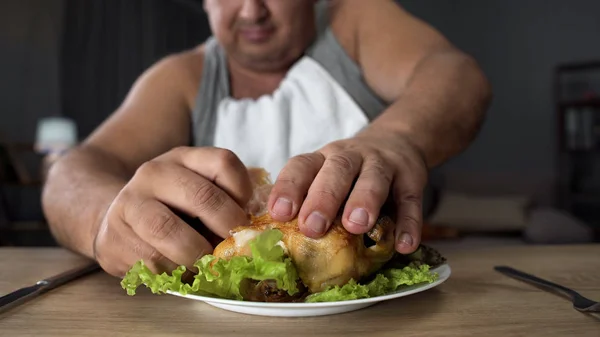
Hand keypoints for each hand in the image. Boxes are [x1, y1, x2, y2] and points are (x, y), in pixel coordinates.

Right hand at [93, 147, 252, 276]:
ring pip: (167, 229)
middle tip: (235, 245)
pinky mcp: (113, 237)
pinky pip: (149, 258)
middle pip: (202, 195)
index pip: (224, 162)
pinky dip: (172, 271)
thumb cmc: (171, 211)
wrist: (115, 220)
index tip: (247, 214)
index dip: (243, 192)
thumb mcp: (198, 194)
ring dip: (195, 254)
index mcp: (184, 158)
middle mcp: (154, 172)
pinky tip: (180, 270)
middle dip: (226, 225)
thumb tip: (254, 232)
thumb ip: (225, 202)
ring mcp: (130, 202)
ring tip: (207, 263)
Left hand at [267, 132, 427, 253]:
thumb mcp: (327, 175)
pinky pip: (411, 200)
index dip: (289, 187)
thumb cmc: (352, 172)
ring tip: (356, 226)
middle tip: (312, 227)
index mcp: (324, 158)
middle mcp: (352, 156)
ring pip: (374, 178)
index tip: (279, 213)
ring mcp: (383, 165)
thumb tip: (285, 243)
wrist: (398, 140)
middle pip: (337, 171)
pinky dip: (409, 222)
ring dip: (364, 201)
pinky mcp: (411, 179)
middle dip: (323, 198)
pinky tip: (404, 245)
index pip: (302, 166)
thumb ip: (311, 200)